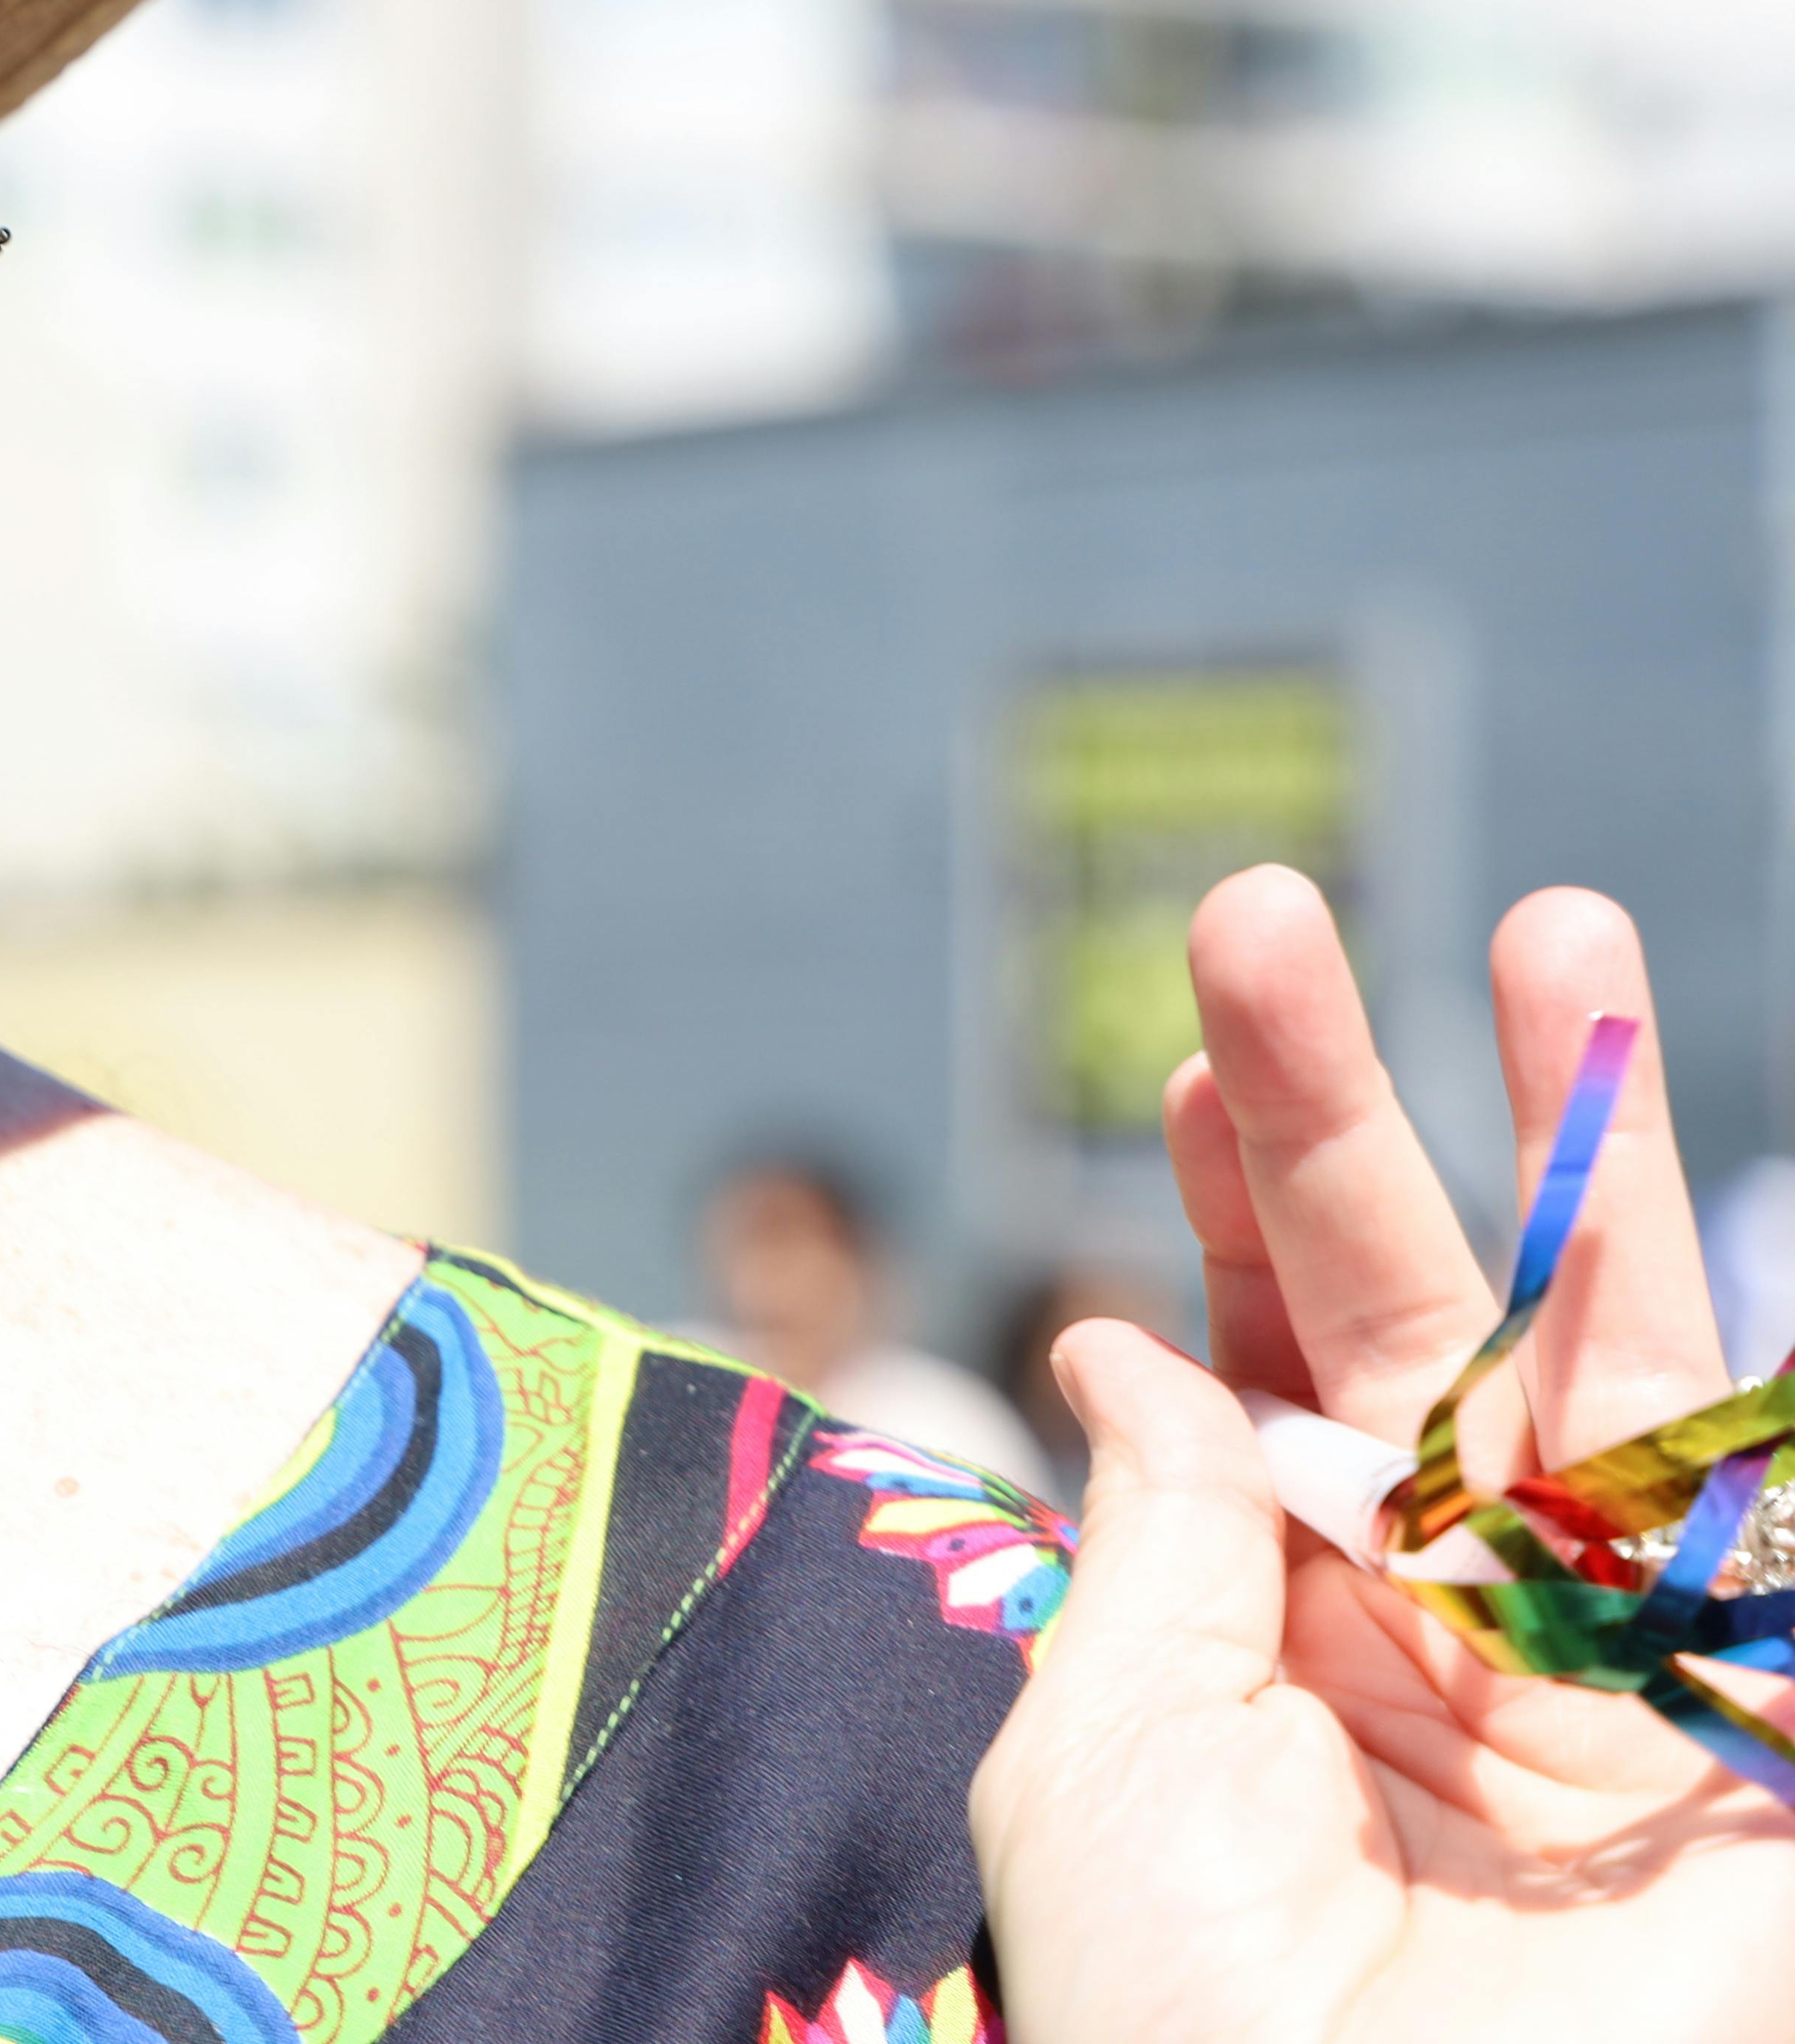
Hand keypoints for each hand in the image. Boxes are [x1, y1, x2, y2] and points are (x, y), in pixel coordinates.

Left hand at [971, 869, 1794, 2039]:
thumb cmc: (1202, 2037)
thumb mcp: (1113, 1764)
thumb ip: (1154, 1548)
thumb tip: (1121, 1340)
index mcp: (1297, 1650)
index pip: (1272, 1375)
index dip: (1241, 1209)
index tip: (1197, 1051)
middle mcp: (1470, 1638)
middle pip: (1426, 1322)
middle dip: (1366, 1117)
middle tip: (1265, 909)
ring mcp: (1641, 1677)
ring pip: (1622, 1361)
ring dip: (1591, 1151)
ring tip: (1556, 928)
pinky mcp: (1775, 1735)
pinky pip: (1782, 1510)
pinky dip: (1777, 1359)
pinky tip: (1726, 1191)